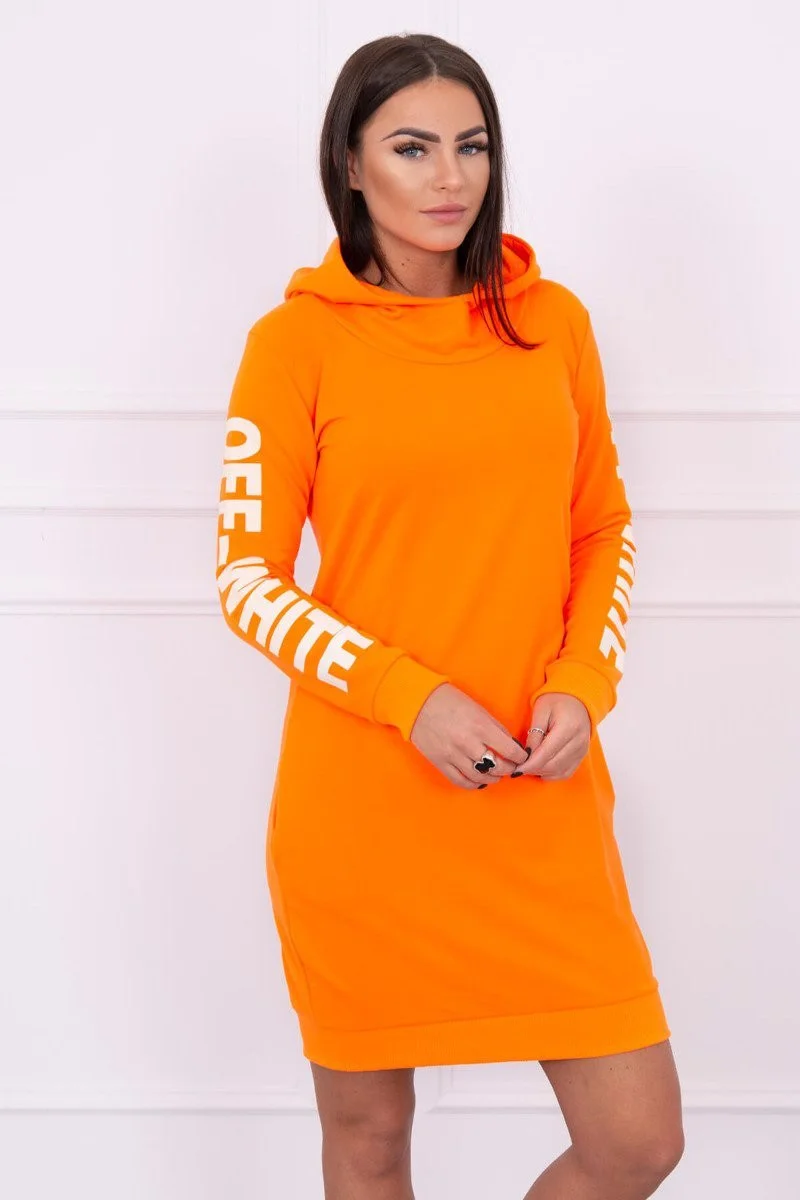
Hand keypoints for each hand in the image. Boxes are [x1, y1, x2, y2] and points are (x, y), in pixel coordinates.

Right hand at [410, 683, 529, 789]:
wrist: (418, 701)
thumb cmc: (450, 701)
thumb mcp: (478, 709)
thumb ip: (496, 729)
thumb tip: (512, 746)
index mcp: (480, 726)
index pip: (510, 751)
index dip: (520, 757)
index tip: (522, 757)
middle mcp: (468, 743)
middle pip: (498, 767)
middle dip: (509, 769)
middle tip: (511, 767)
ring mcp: (453, 755)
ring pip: (481, 777)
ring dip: (493, 778)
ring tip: (496, 774)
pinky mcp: (440, 763)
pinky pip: (461, 781)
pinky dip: (474, 784)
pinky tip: (480, 780)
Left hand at [516, 693, 591, 780]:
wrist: (578, 700)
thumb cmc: (557, 701)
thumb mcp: (541, 710)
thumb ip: (534, 733)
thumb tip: (526, 754)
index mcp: (568, 728)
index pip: (546, 753)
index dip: (530, 764)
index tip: (516, 769)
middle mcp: (578, 742)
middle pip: (552, 765)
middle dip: (534, 769)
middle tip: (519, 768)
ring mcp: (582, 751)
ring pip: (559, 772)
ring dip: (542, 772)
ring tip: (529, 765)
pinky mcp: (581, 756)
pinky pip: (566, 773)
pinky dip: (552, 774)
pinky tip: (542, 767)